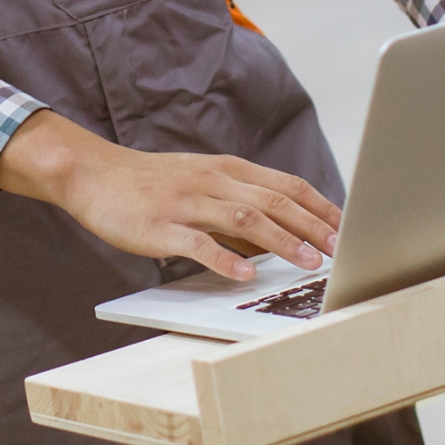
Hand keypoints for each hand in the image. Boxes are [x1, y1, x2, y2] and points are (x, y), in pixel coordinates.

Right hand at [0, 110, 339, 282]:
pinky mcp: (161, 226)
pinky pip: (198, 243)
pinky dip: (225, 258)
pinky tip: (245, 274)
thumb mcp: (203, 183)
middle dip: (314, 227)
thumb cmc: (154, 184)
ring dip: (282, 241)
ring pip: (245, 219)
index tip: (349, 228)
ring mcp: (188, 203)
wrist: (95, 174)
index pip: (287, 186)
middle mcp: (214, 182)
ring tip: (309, 263)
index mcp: (228, 170)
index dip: (321, 207)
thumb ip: (240, 204)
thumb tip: (282, 234)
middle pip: (275, 202)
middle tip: (342, 250)